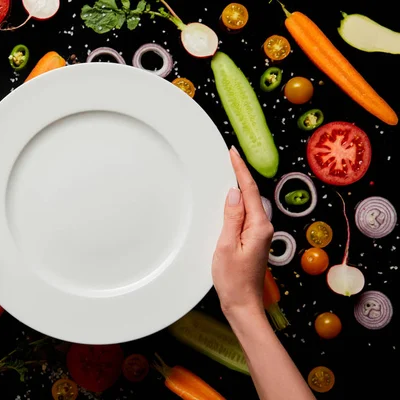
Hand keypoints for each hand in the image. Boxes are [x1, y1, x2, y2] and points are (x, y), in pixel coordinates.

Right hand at [212, 147, 273, 317]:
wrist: (242, 304)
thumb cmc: (233, 281)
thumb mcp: (226, 246)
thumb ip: (232, 217)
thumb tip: (234, 193)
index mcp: (258, 227)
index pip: (249, 190)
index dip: (240, 169)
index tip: (233, 152)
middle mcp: (263, 228)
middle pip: (251, 194)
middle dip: (240, 174)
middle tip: (229, 156)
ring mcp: (259, 235)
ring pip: (248, 204)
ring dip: (239, 188)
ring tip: (228, 171)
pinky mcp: (253, 240)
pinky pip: (245, 215)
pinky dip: (237, 203)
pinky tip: (229, 200)